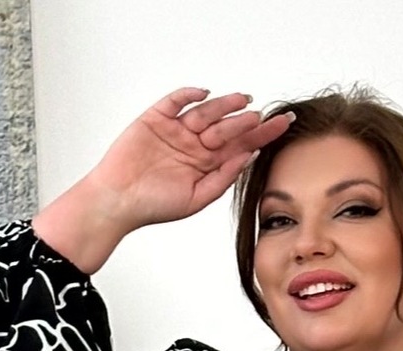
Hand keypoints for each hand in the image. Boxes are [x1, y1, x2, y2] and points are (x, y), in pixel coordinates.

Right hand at [84, 86, 294, 232]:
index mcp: (208, 164)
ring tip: (243, 100)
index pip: (241, 146)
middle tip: (265, 115)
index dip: (263, 134)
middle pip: (227, 127)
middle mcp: (195, 144)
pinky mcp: (156, 118)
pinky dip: (189, 95)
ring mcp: (177, 130)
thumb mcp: (197, 198)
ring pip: (206, 112)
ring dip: (224, 106)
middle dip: (247, 121)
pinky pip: (176, 101)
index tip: (284, 124)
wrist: (118, 201)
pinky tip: (204, 94)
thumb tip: (250, 156)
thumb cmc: (154, 205)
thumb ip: (224, 177)